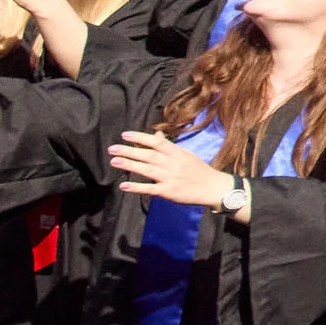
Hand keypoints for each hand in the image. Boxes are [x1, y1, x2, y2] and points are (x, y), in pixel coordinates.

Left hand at [108, 130, 241, 209]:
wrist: (213, 187)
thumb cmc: (198, 170)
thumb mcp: (186, 154)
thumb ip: (169, 145)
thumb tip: (156, 133)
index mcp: (177, 152)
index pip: (156, 142)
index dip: (140, 138)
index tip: (124, 135)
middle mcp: (172, 163)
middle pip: (149, 155)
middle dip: (130, 151)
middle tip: (112, 148)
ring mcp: (170, 177)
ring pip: (147, 170)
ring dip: (130, 165)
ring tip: (114, 161)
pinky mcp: (169, 191)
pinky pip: (150, 189)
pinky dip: (137, 187)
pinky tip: (124, 186)